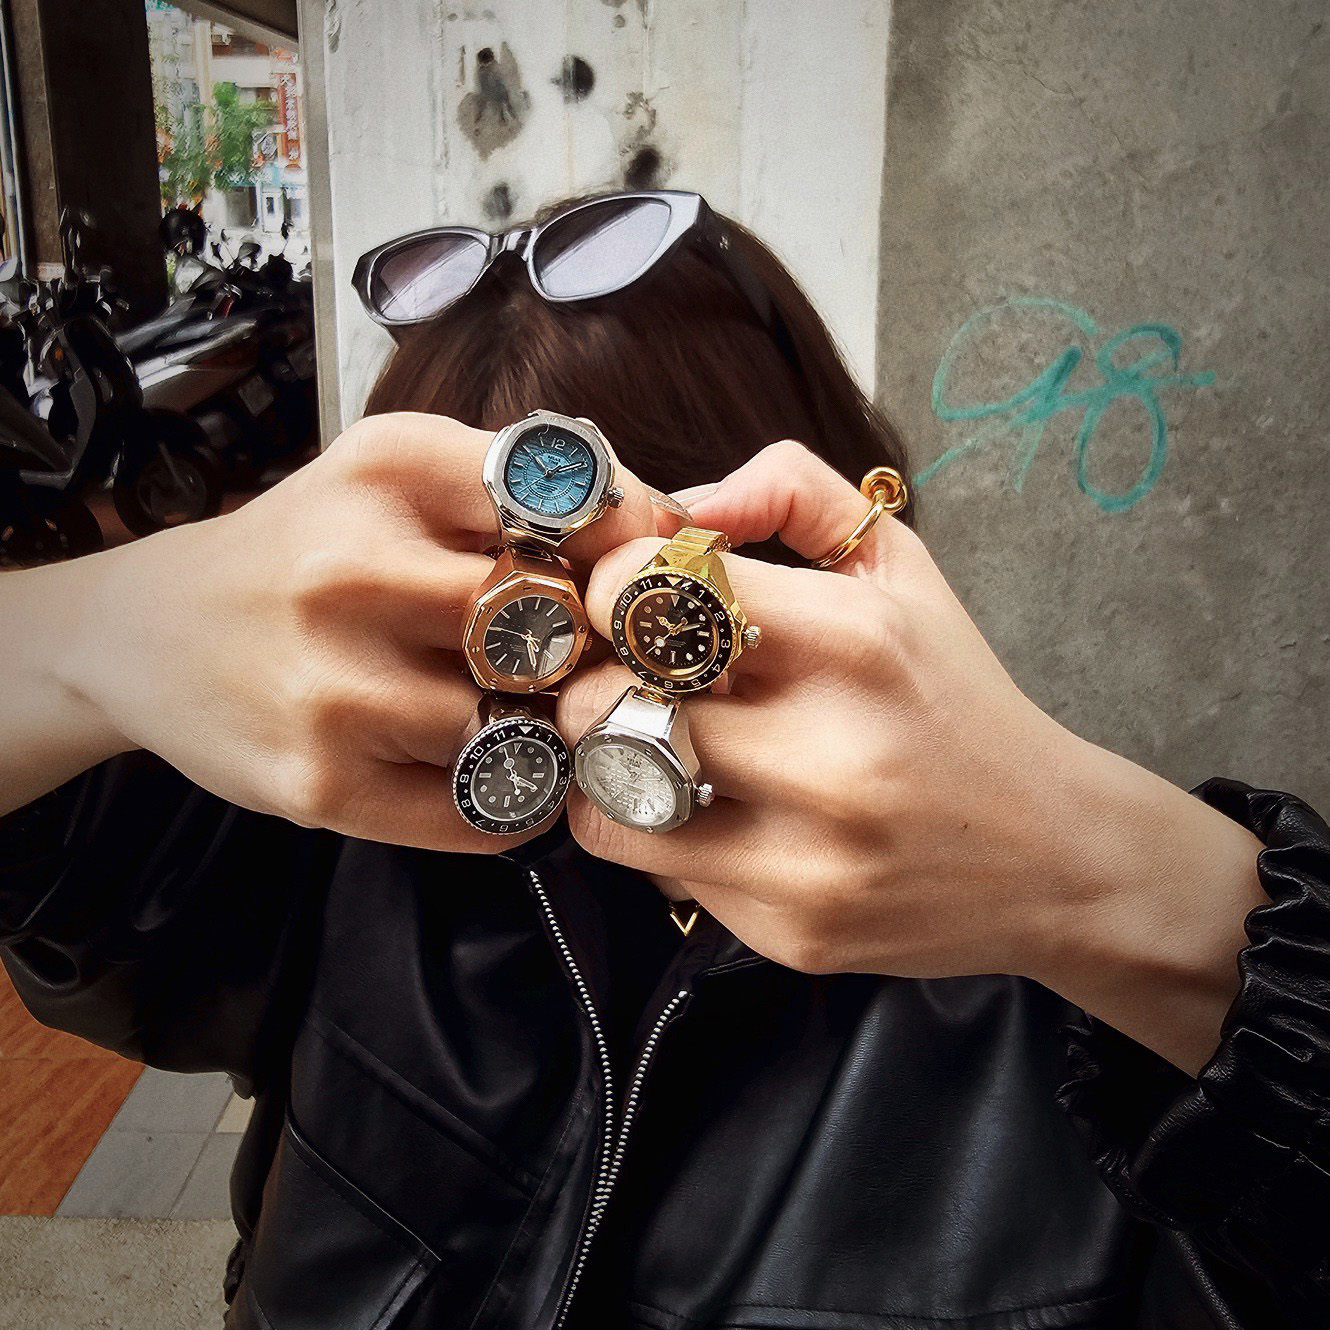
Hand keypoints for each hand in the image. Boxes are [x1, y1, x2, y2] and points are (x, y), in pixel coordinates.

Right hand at [56, 412, 669, 849]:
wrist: (151, 634)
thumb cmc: (303, 549)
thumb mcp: (392, 475)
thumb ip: (520, 486)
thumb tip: (666, 528)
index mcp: (387, 471)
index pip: (569, 503)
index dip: (628, 548)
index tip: (637, 580)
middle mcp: (353, 573)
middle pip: (555, 626)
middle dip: (590, 652)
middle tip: (592, 663)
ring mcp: (334, 690)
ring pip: (526, 729)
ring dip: (556, 735)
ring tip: (541, 719)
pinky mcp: (321, 788)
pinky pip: (482, 814)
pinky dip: (520, 803)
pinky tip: (511, 773)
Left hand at [560, 441, 1264, 1072]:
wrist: (1056, 857)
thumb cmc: (954, 698)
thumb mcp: (900, 568)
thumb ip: (792, 494)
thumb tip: (676, 505)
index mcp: (855, 640)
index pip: (653, 593)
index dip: (611, 589)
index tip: (628, 602)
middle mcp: (829, 754)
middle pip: (608, 706)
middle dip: (594, 685)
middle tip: (622, 682)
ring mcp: (808, 857)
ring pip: (610, 801)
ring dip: (609, 768)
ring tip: (652, 749)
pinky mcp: (793, 931)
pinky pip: (659, 871)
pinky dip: (661, 836)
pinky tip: (716, 815)